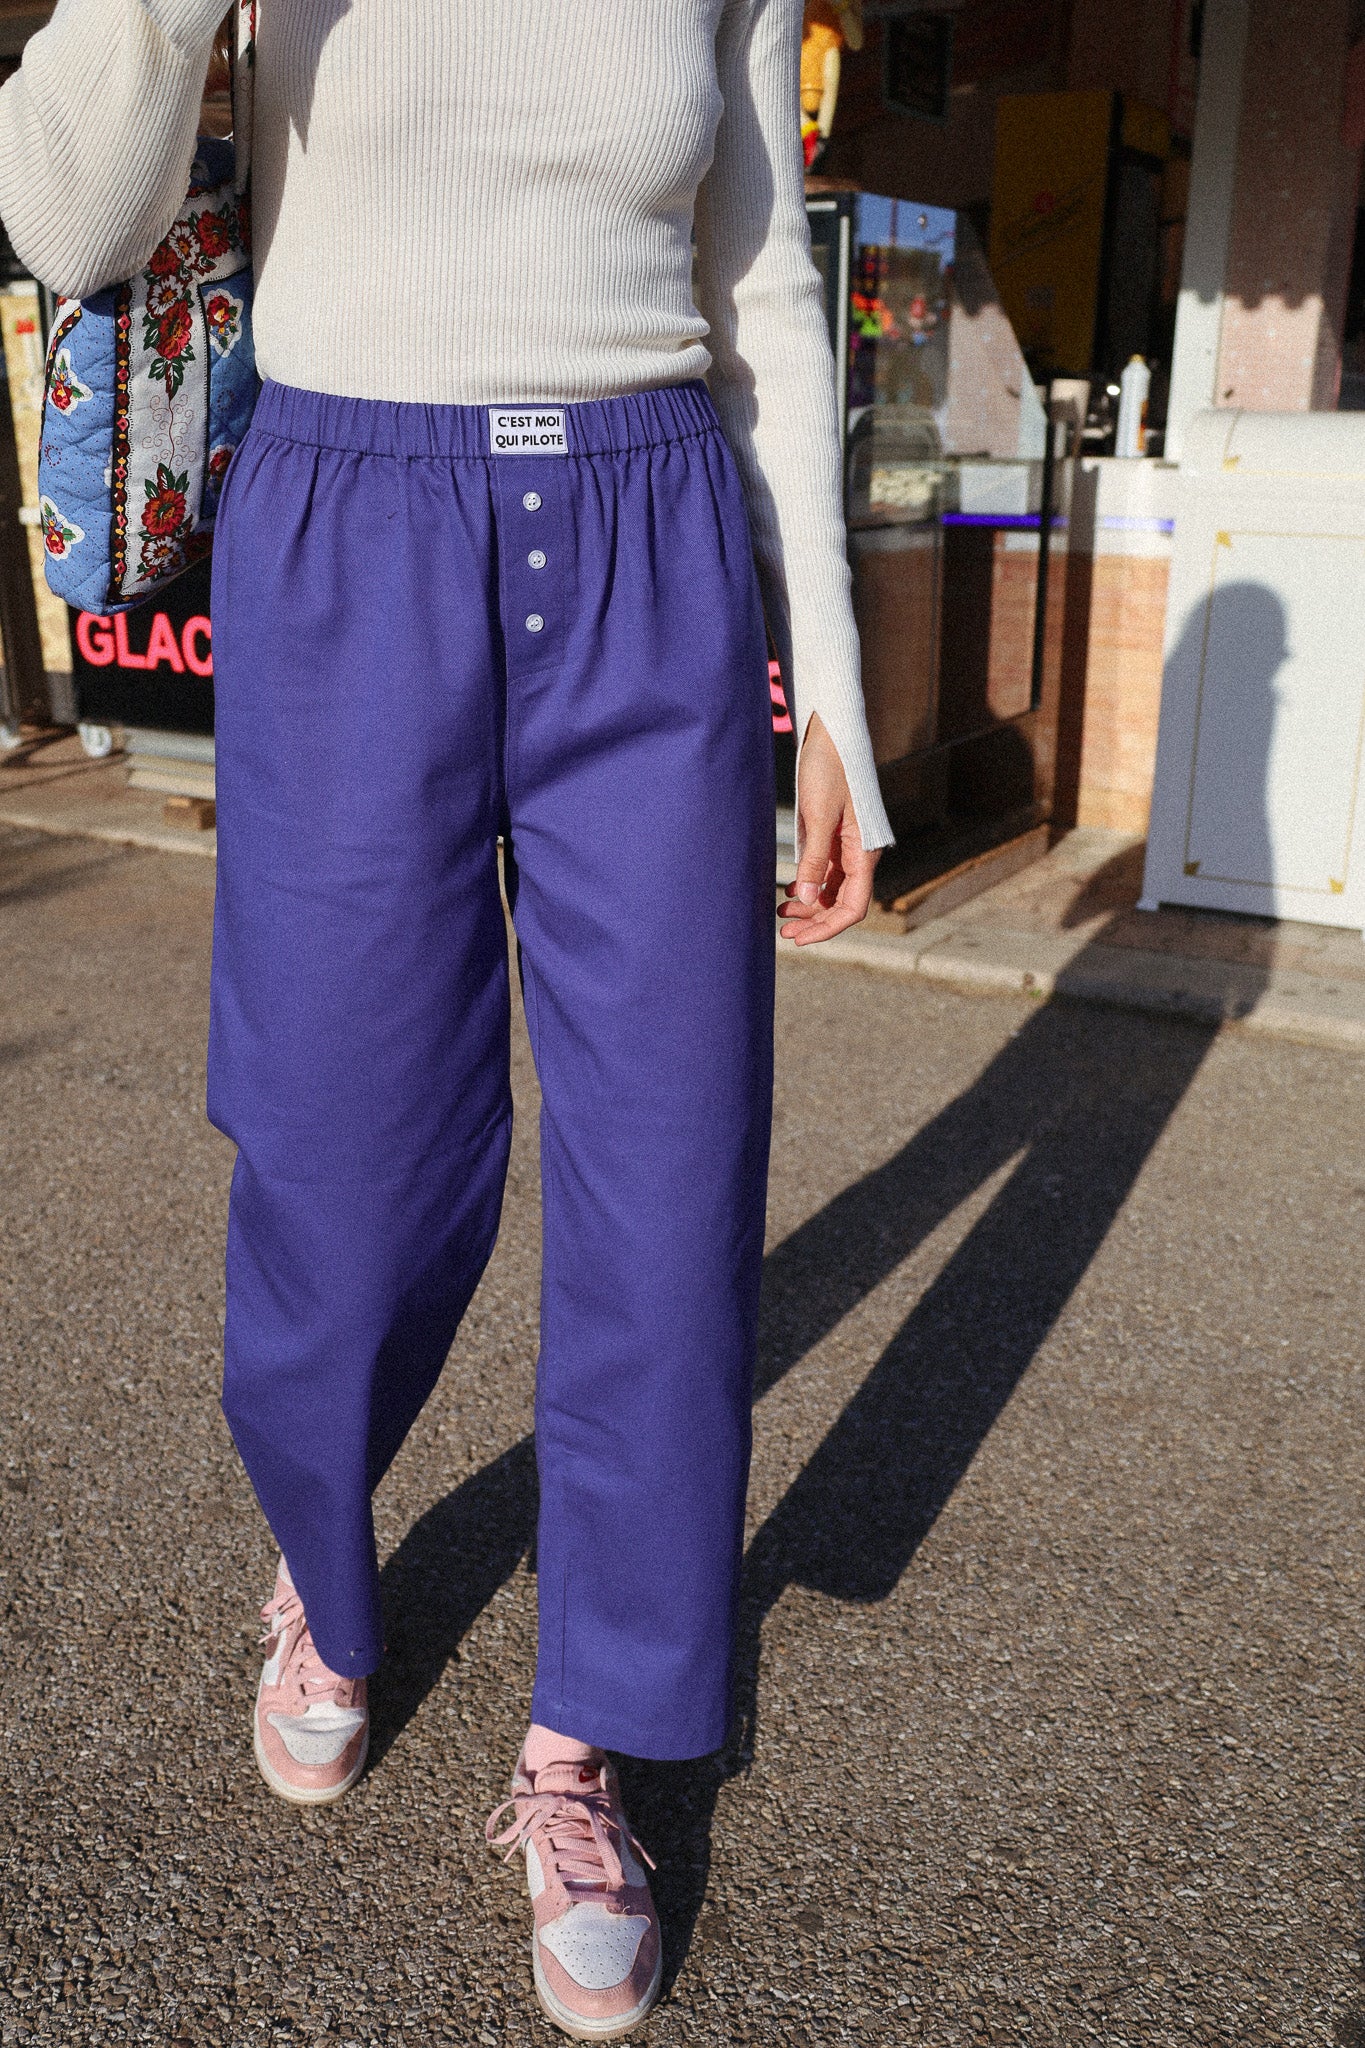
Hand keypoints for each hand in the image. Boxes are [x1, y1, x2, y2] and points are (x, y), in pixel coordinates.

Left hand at [778, 713, 880, 944]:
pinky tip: (790, 890)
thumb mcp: (818, 816)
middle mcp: (860, 854)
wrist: (832, 733)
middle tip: (784, 932)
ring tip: (782, 912)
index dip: (828, 928)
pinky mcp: (836, 836)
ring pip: (833, 889)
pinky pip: (826, 872)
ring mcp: (848, 846)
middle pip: (843, 903)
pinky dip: (809, 885)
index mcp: (864, 852)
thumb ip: (814, 859)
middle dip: (816, 921)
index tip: (800, 938)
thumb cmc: (828, 769)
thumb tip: (808, 897)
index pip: (853, 907)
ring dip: (810, 905)